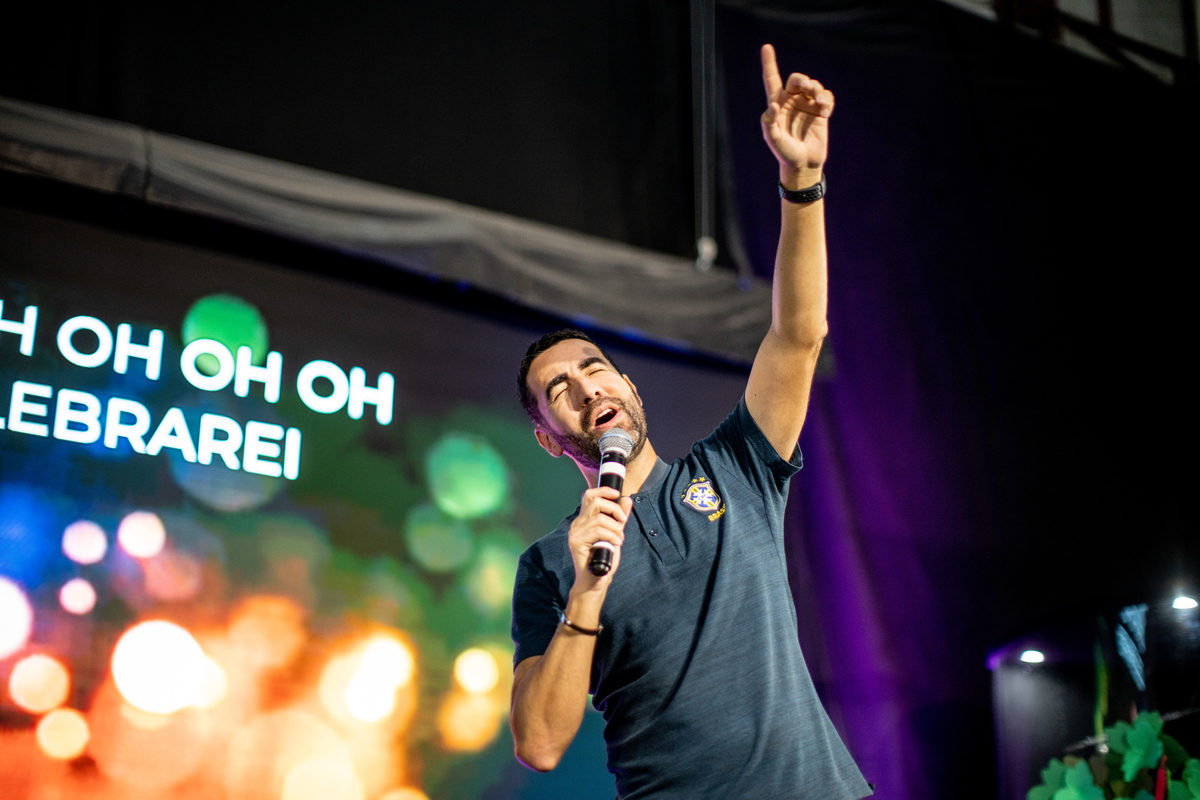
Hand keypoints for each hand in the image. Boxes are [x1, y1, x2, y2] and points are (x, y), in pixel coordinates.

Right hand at [567, 486, 631, 599]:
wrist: (595, 582)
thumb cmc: (603, 559)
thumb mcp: (615, 534)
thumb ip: (620, 518)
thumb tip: (627, 499)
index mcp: (584, 520)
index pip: (589, 495)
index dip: (603, 490)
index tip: (617, 493)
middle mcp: (577, 524)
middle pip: (595, 502)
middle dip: (614, 508)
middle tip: (622, 520)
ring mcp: (575, 533)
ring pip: (599, 518)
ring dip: (615, 527)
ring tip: (619, 538)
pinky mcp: (576, 542)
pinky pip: (598, 531)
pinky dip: (611, 535)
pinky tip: (615, 543)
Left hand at [760, 44, 833, 187]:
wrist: (804, 164)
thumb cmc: (785, 152)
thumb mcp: (774, 139)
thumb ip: (769, 123)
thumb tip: (772, 106)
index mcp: (777, 104)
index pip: (772, 80)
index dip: (769, 64)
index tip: (766, 47)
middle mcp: (791, 101)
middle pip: (797, 79)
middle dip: (803, 79)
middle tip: (807, 87)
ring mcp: (807, 105)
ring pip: (814, 86)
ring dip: (818, 90)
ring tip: (821, 104)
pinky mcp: (821, 112)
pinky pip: (826, 96)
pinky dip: (827, 100)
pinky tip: (825, 111)